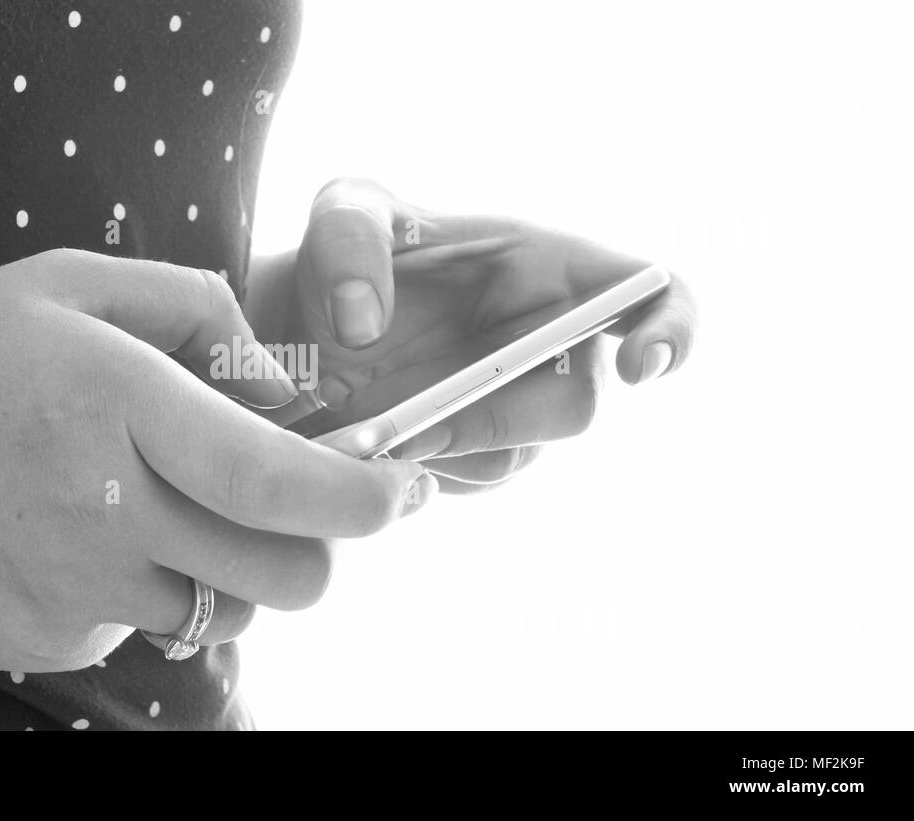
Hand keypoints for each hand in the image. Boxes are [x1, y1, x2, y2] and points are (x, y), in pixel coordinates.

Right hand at [0, 249, 433, 671]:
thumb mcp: (65, 285)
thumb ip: (193, 307)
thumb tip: (278, 378)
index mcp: (113, 402)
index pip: (277, 480)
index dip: (363, 497)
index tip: (404, 489)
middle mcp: (101, 508)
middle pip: (283, 575)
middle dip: (320, 549)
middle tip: (293, 508)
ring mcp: (71, 589)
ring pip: (221, 610)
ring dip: (225, 568)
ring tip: (152, 507)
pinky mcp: (45, 640)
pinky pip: (141, 629)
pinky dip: (140, 589)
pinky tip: (74, 539)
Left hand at [255, 178, 696, 492]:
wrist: (306, 330)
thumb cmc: (346, 257)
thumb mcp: (339, 218)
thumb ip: (350, 244)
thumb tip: (364, 324)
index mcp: (550, 268)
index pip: (650, 293)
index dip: (672, 330)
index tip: (642, 370)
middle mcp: (550, 343)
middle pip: (575, 405)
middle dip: (497, 420)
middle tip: (413, 428)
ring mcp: (518, 405)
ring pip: (516, 455)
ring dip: (447, 449)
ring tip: (369, 425)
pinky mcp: (479, 453)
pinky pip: (472, 480)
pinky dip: (423, 470)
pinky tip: (375, 441)